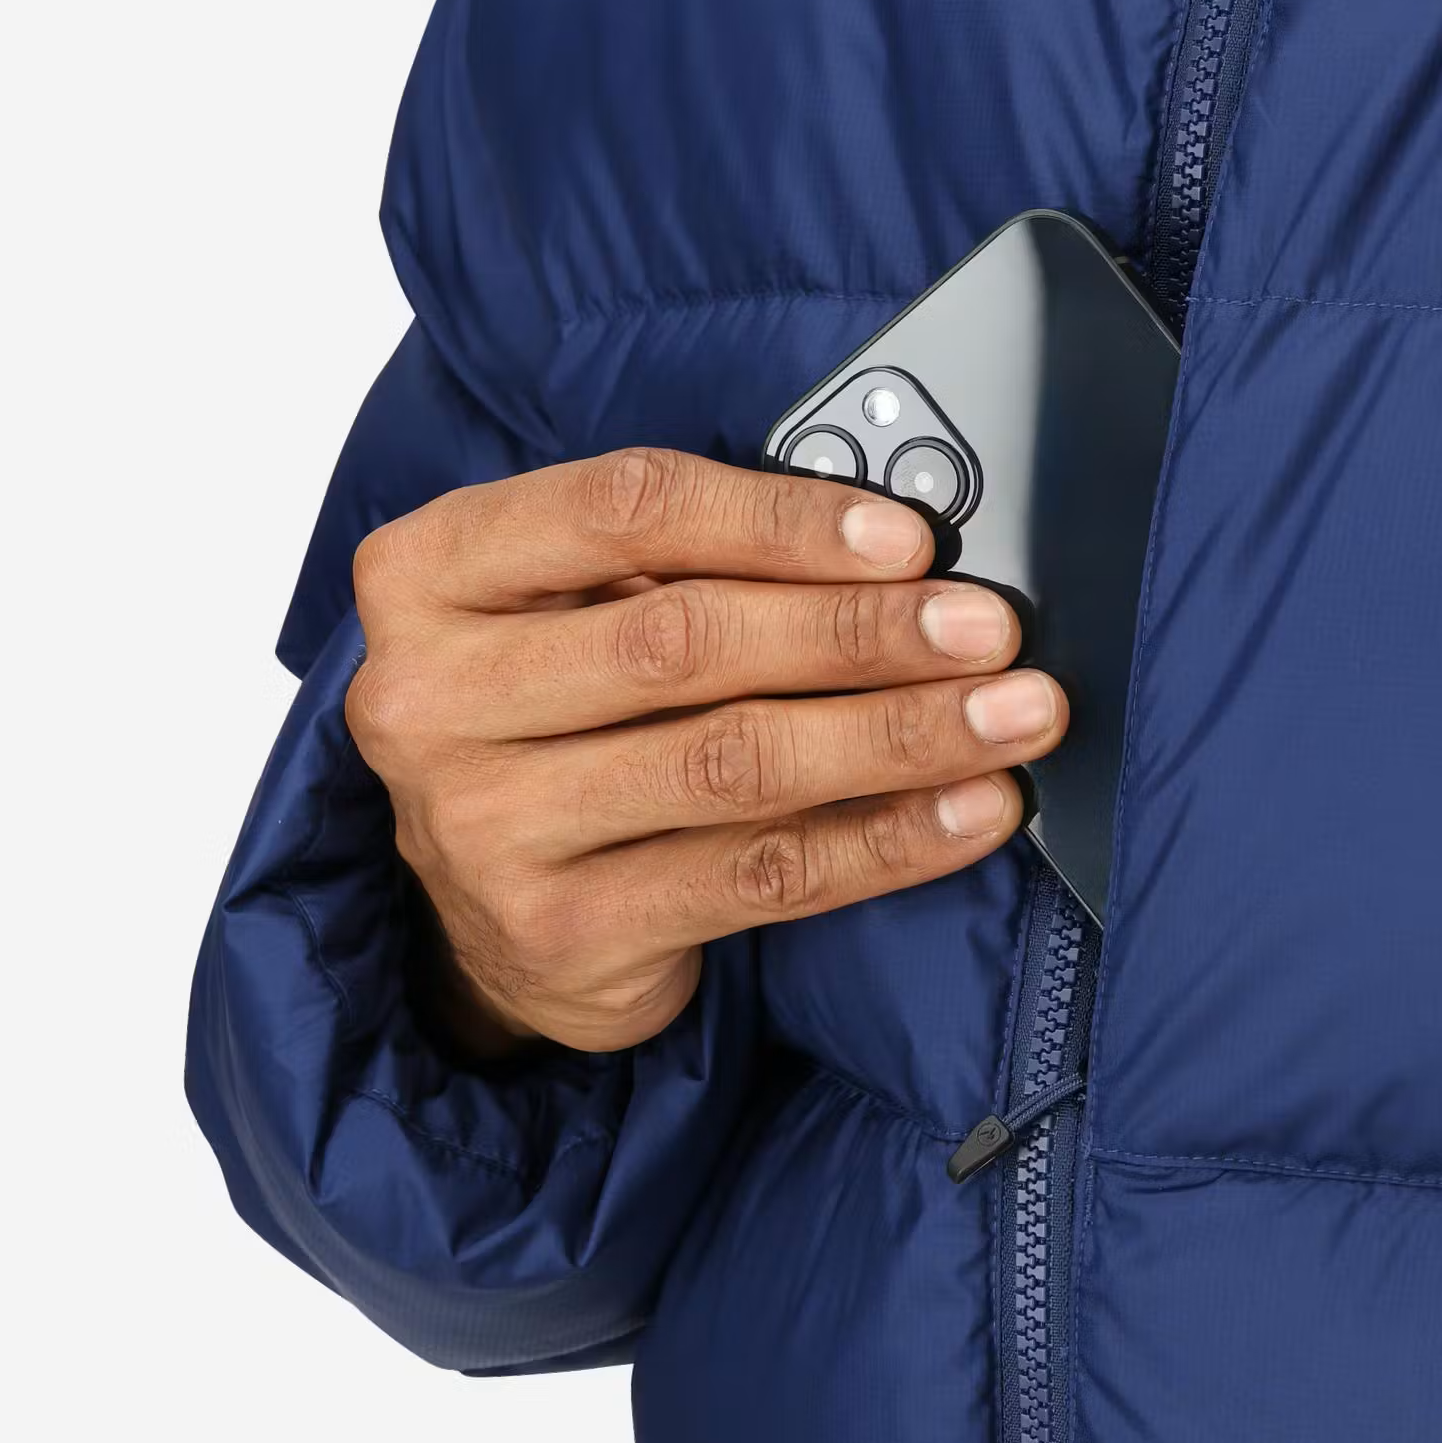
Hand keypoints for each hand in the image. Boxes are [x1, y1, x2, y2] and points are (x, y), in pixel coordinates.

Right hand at [342, 444, 1065, 1056]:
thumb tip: (897, 553)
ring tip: (1012, 714)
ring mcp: (484, 825)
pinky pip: (760, 876)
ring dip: (898, 733)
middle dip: (859, 630)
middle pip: (682, 641)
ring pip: (732, 764)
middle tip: (985, 626)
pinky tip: (972, 811)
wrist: (482, 913)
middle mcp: (431, 696)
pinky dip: (886, 839)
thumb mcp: (581, 605)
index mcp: (430, 569)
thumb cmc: (561, 711)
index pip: (621, 509)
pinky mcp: (559, 933)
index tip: (906, 539)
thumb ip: (693, 564)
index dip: (778, 520)